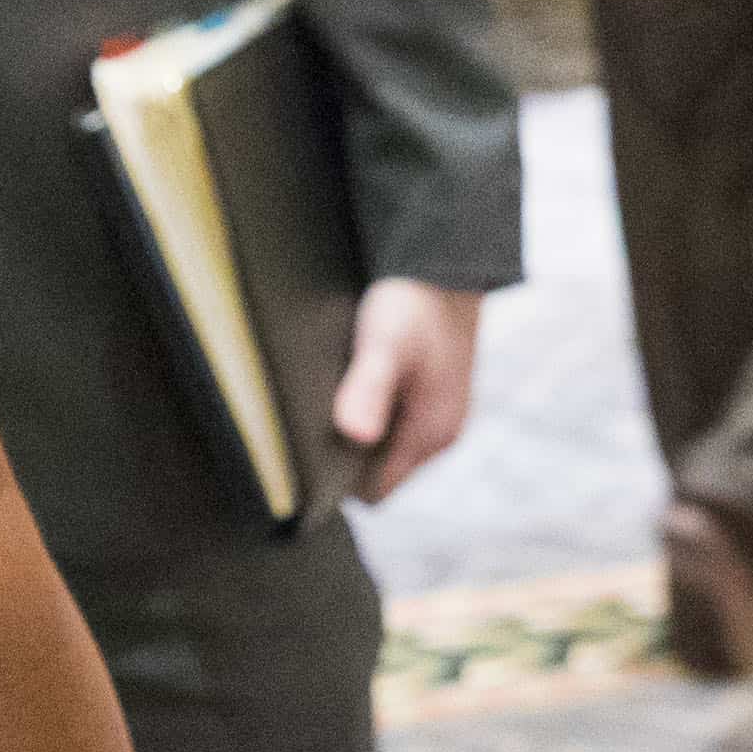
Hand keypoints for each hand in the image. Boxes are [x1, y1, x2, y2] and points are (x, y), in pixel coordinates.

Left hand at [328, 278, 481, 499]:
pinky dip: (371, 411)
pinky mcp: (430, 394)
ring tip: (329, 400)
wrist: (445, 259)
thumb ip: (370, 387)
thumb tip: (354, 434)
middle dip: (346, 459)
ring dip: (358, 433)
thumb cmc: (413, 300)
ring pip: (385, 447)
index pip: (375, 492)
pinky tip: (352, 384)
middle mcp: (440, 432)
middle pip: (379, 473)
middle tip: (309, 424)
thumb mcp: (385, 343)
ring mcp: (438, 414)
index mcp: (432, 433)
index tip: (307, 451)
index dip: (339, 481)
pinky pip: (393, 423)